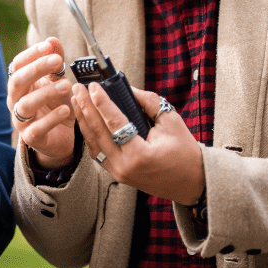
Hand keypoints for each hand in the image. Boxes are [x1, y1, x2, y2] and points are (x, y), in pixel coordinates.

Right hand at [7, 38, 75, 168]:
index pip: (18, 65)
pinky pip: (37, 128)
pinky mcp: (31, 138)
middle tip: (57, 61)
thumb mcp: (58, 81)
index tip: (48, 46)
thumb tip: (52, 40)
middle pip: (18, 81)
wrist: (61, 136)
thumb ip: (55, 62)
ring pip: (26, 105)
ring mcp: (21, 120)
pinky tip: (65, 110)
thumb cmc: (55, 104)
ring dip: (46, 93)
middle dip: (36, 69)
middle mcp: (16, 101)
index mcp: (20, 84)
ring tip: (66, 85)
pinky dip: (51, 118)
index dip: (31, 54)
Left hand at [71, 82, 204, 204]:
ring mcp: (119, 173)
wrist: (192, 182)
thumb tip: (126, 88)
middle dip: (86, 107)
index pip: (114, 123)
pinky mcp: (117, 174)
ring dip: (83, 120)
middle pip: (98, 132)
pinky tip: (84, 118)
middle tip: (77, 88)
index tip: (93, 86)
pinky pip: (98, 152)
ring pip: (93, 143)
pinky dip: (90, 134)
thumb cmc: (184, 151)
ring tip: (75, 99)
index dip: (102, 102)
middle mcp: (125, 167)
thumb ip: (148, 102)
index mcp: (140, 155)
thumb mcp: (170, 120)